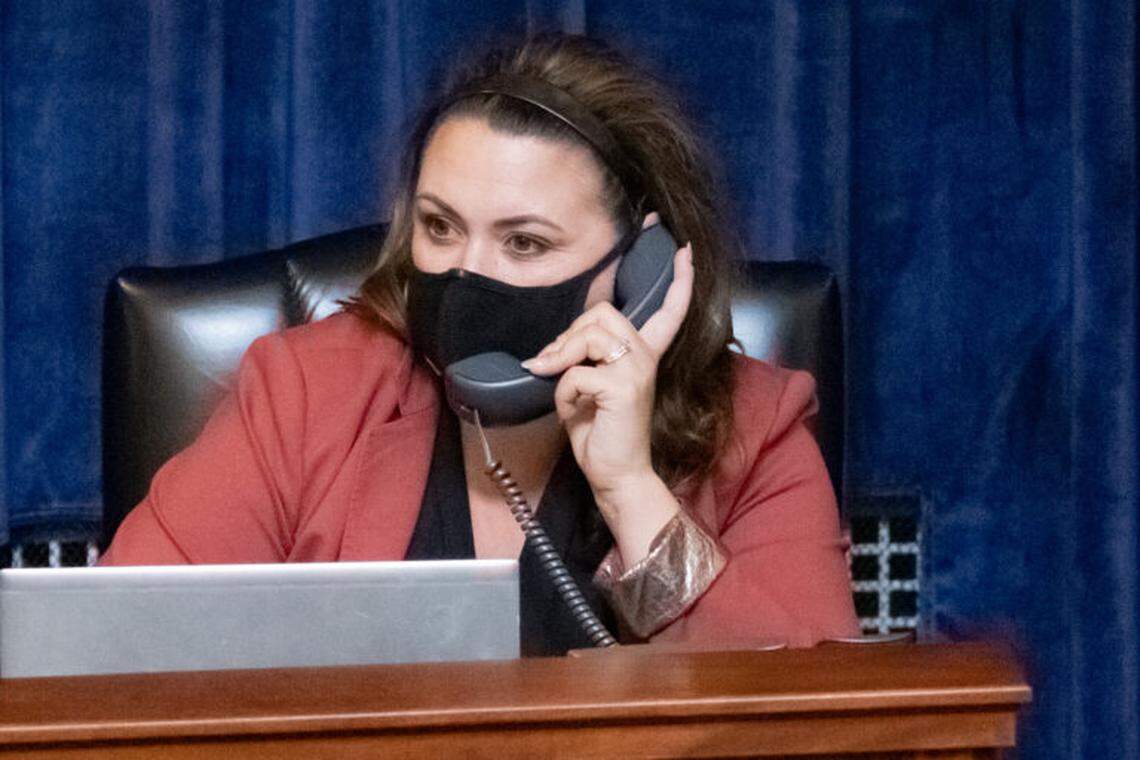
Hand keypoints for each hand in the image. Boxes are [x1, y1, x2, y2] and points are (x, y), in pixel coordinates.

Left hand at [520, 215, 693, 512]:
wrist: (615, 475)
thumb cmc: (601, 434)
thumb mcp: (589, 388)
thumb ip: (582, 360)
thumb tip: (549, 350)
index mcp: (645, 355)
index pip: (669, 311)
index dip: (679, 281)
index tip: (685, 251)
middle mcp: (646, 357)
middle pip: (603, 313)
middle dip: (569, 334)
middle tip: (550, 362)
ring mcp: (638, 370)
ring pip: (590, 334)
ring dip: (561, 356)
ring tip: (551, 378)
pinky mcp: (623, 387)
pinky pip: (576, 372)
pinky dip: (562, 391)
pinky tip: (571, 411)